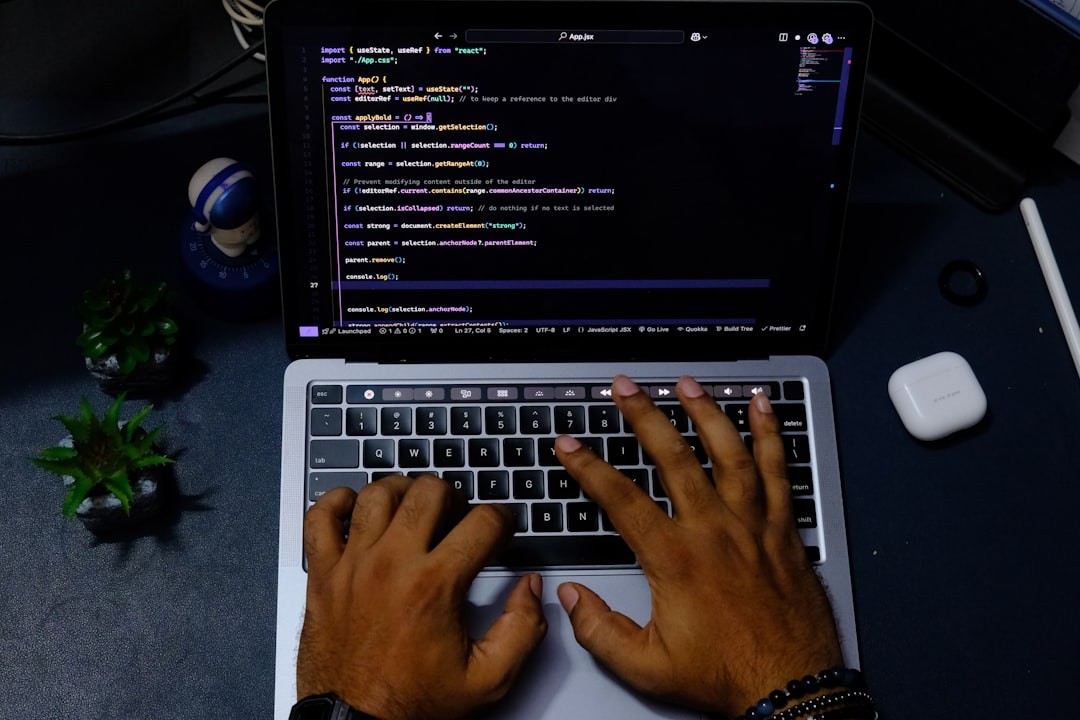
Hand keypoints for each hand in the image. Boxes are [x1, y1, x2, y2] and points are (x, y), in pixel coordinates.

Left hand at [297, 474, 547, 718]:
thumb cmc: (412, 704)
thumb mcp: (487, 679)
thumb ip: (522, 630)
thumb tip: (531, 588)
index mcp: (435, 585)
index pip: (483, 521)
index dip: (502, 519)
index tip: (500, 529)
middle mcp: (392, 565)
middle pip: (429, 491)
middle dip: (453, 497)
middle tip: (456, 518)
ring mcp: (353, 564)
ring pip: (378, 493)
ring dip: (402, 493)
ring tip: (414, 510)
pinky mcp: (323, 574)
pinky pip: (319, 517)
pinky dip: (336, 502)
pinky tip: (357, 510)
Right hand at [554, 375, 842, 716]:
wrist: (791, 689)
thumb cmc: (724, 676)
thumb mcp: (646, 666)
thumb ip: (600, 630)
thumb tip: (570, 598)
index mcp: (676, 559)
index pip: (621, 498)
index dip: (588, 467)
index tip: (569, 446)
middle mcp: (714, 531)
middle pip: (673, 457)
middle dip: (643, 415)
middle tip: (624, 387)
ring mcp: (753, 525)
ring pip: (728, 452)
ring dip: (705, 412)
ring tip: (686, 384)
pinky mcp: (784, 530)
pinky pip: (778, 471)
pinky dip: (771, 435)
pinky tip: (763, 407)